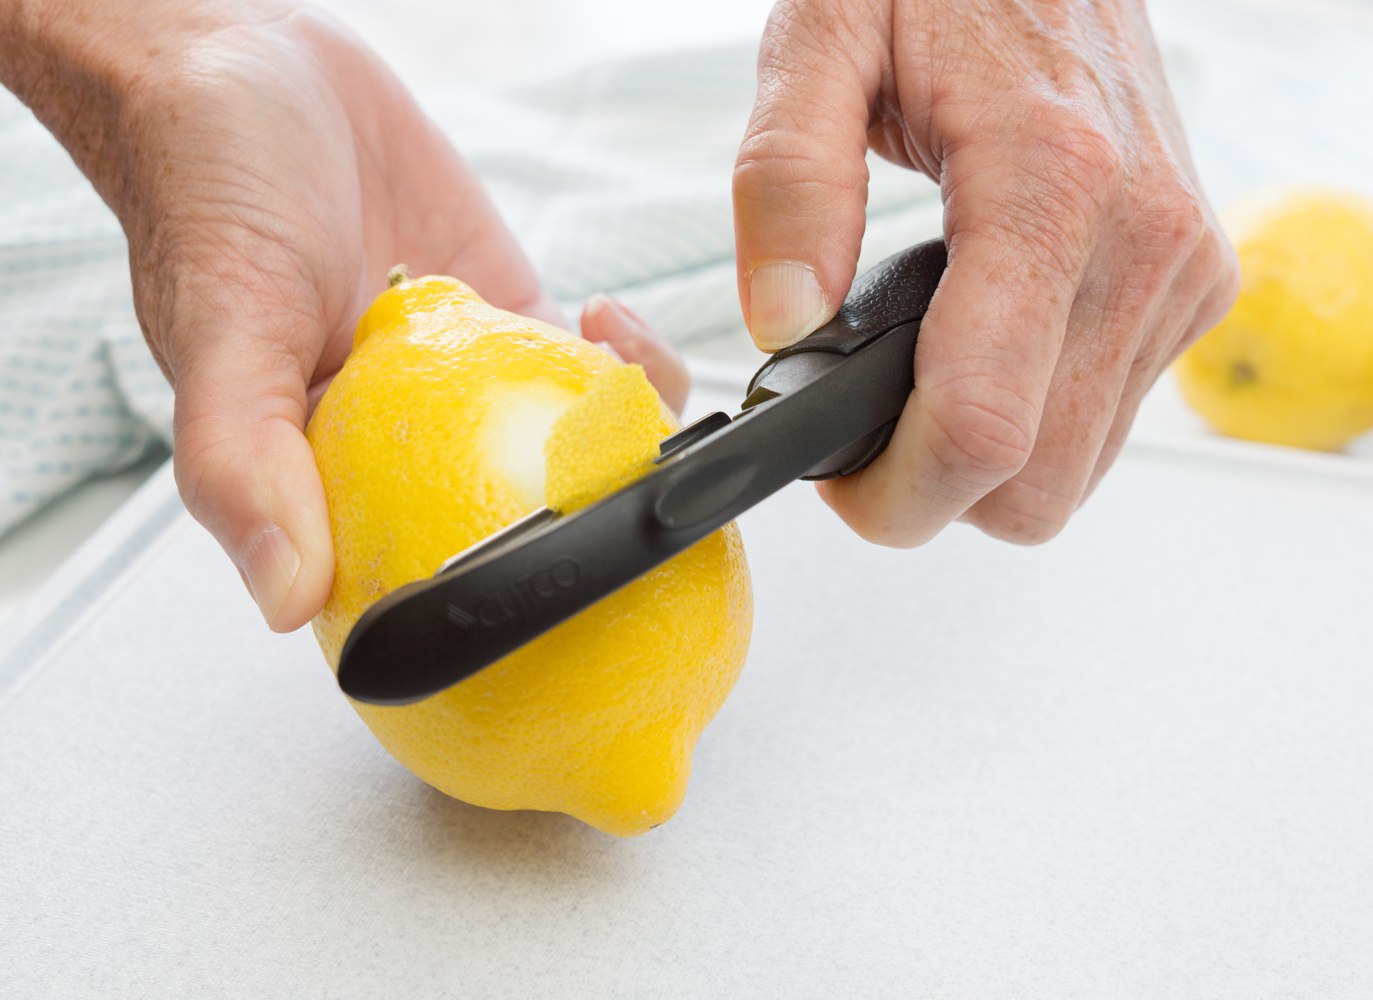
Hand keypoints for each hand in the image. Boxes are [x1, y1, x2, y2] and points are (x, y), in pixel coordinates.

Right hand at [2, 0, 686, 630]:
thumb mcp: (220, 330)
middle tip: (632, 501)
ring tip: (628, 401)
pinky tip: (611, 328)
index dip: (488, 601)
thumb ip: (242, 461)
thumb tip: (285, 596)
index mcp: (316, 476)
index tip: (563, 598)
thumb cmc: (207, 188)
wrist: (250, 63)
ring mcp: (460, 383)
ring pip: (560, 444)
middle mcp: (395, 440)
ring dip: (617, 435)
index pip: (406, 574)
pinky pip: (579, 364)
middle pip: (509, 518)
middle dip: (585, 527)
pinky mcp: (504, 316)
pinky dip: (614, 359)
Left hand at [734, 0, 1238, 545]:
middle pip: (1036, 489)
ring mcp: (1183, 269)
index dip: (896, 494)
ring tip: (919, 375)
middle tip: (863, 432)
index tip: (835, 479)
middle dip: (935, 492)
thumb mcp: (823, 34)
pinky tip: (987, 344)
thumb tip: (784, 323)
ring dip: (986, 461)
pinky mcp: (1196, 282)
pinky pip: (1107, 420)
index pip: (987, 428)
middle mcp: (1145, 240)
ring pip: (1075, 472)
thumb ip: (787, 179)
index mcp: (1053, 180)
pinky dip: (1038, 417)